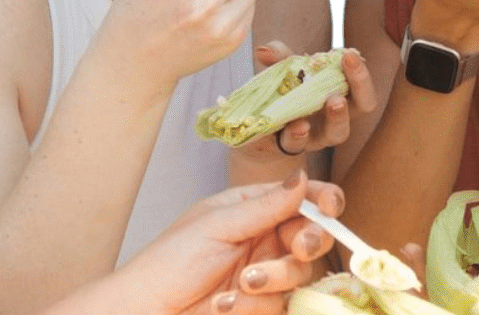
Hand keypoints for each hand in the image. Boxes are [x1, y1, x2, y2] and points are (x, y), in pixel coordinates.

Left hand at [47, 172, 341, 314]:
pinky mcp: (260, 306)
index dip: (322, 200)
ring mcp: (264, 273)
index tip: (330, 208)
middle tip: (296, 248)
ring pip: (299, 273)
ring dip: (273, 278)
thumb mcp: (218, 226)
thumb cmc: (169, 263)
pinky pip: (280, 304)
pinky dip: (254, 305)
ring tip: (241, 284)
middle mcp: (263, 238)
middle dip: (308, 241)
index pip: (300, 197)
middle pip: (311, 235)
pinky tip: (223, 304)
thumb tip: (303, 177)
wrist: (147, 313)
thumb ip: (266, 206)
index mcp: (251, 208)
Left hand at [242, 41, 378, 157]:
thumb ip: (277, 59)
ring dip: (338, 117)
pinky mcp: (292, 147)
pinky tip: (296, 125)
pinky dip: (296, 134)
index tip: (349, 54)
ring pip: (338, 132)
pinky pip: (298, 144)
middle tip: (349, 64)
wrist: (257, 129)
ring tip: (334, 102)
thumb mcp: (282, 71)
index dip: (360, 70)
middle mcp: (336, 116)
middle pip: (363, 105)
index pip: (362, 84)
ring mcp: (317, 136)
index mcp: (340, 92)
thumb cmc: (282, 93)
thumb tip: (264, 51)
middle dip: (360, 84)